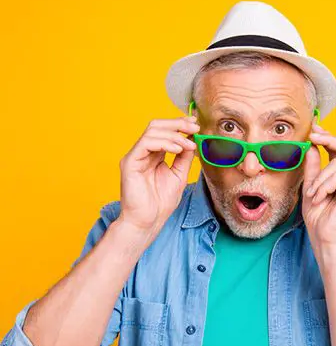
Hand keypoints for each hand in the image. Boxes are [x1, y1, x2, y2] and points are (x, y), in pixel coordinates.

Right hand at [118, 116, 198, 235]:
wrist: (148, 221)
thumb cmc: (161, 202)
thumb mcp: (179, 174)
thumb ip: (184, 157)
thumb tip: (192, 139)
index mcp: (153, 155)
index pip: (164, 131)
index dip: (180, 124)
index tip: (196, 123)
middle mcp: (142, 152)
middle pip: (157, 126)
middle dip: (178, 123)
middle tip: (195, 126)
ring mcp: (135, 156)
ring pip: (152, 131)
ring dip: (174, 135)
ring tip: (189, 144)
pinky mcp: (129, 162)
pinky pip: (146, 143)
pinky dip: (164, 143)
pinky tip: (178, 149)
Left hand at [302, 124, 335, 249]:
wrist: (325, 238)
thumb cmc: (319, 218)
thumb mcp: (311, 187)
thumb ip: (313, 168)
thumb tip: (312, 146)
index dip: (329, 137)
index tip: (314, 129)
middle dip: (329, 138)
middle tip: (313, 135)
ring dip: (319, 180)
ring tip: (314, 196)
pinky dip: (323, 187)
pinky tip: (321, 199)